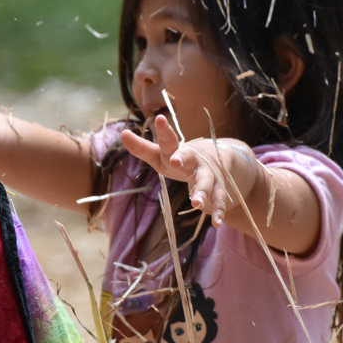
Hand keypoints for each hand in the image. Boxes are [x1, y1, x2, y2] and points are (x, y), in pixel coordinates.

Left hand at [120, 115, 256, 226]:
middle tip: (174, 161)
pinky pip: (220, 199)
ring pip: (207, 181)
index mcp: (177, 149)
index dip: (164, 130)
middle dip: (182, 159)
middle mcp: (194, 159)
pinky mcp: (219, 186)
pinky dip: (219, 211)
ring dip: (203, 192)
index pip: (169, 139)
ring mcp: (209, 173)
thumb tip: (122, 132)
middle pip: (189, 158)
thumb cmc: (179, 157)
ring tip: (196, 204)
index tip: (159, 118)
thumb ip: (142, 147)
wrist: (217, 157)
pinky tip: (217, 223)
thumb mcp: (161, 154)